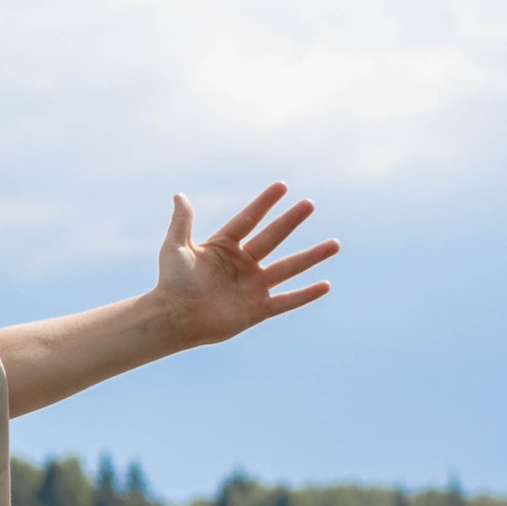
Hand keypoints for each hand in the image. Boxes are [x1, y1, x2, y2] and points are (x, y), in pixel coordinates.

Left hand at [155, 184, 337, 345]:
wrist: (173, 319)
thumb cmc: (171, 284)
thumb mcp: (175, 248)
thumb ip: (182, 223)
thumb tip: (179, 196)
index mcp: (223, 247)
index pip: (248, 220)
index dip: (264, 204)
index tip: (282, 186)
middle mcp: (242, 264)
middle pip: (273, 238)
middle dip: (291, 221)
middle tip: (310, 204)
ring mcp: (252, 287)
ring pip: (288, 268)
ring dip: (312, 256)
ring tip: (335, 244)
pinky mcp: (257, 310)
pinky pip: (286, 301)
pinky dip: (306, 294)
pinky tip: (325, 285)